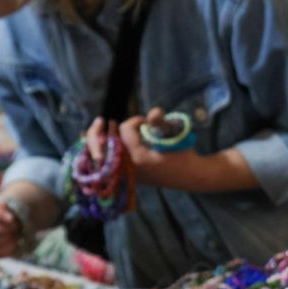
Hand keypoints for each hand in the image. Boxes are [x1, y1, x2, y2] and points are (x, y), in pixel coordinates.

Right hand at [0, 194, 20, 257]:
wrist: (3, 220)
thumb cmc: (3, 208)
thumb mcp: (4, 202)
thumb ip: (3, 204)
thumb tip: (2, 205)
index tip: (12, 218)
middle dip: (0, 228)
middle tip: (15, 228)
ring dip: (4, 240)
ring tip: (16, 235)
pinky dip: (5, 250)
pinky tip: (14, 244)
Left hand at [85, 113, 203, 189]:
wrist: (190, 176)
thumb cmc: (183, 155)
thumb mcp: (175, 135)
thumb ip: (162, 122)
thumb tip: (153, 112)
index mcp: (139, 158)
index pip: (125, 131)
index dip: (135, 121)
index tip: (145, 122)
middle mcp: (129, 168)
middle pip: (101, 147)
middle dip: (97, 132)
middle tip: (103, 122)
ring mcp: (127, 174)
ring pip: (100, 156)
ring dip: (97, 141)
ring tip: (102, 128)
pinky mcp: (127, 177)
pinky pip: (106, 164)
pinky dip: (101, 152)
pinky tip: (104, 140)